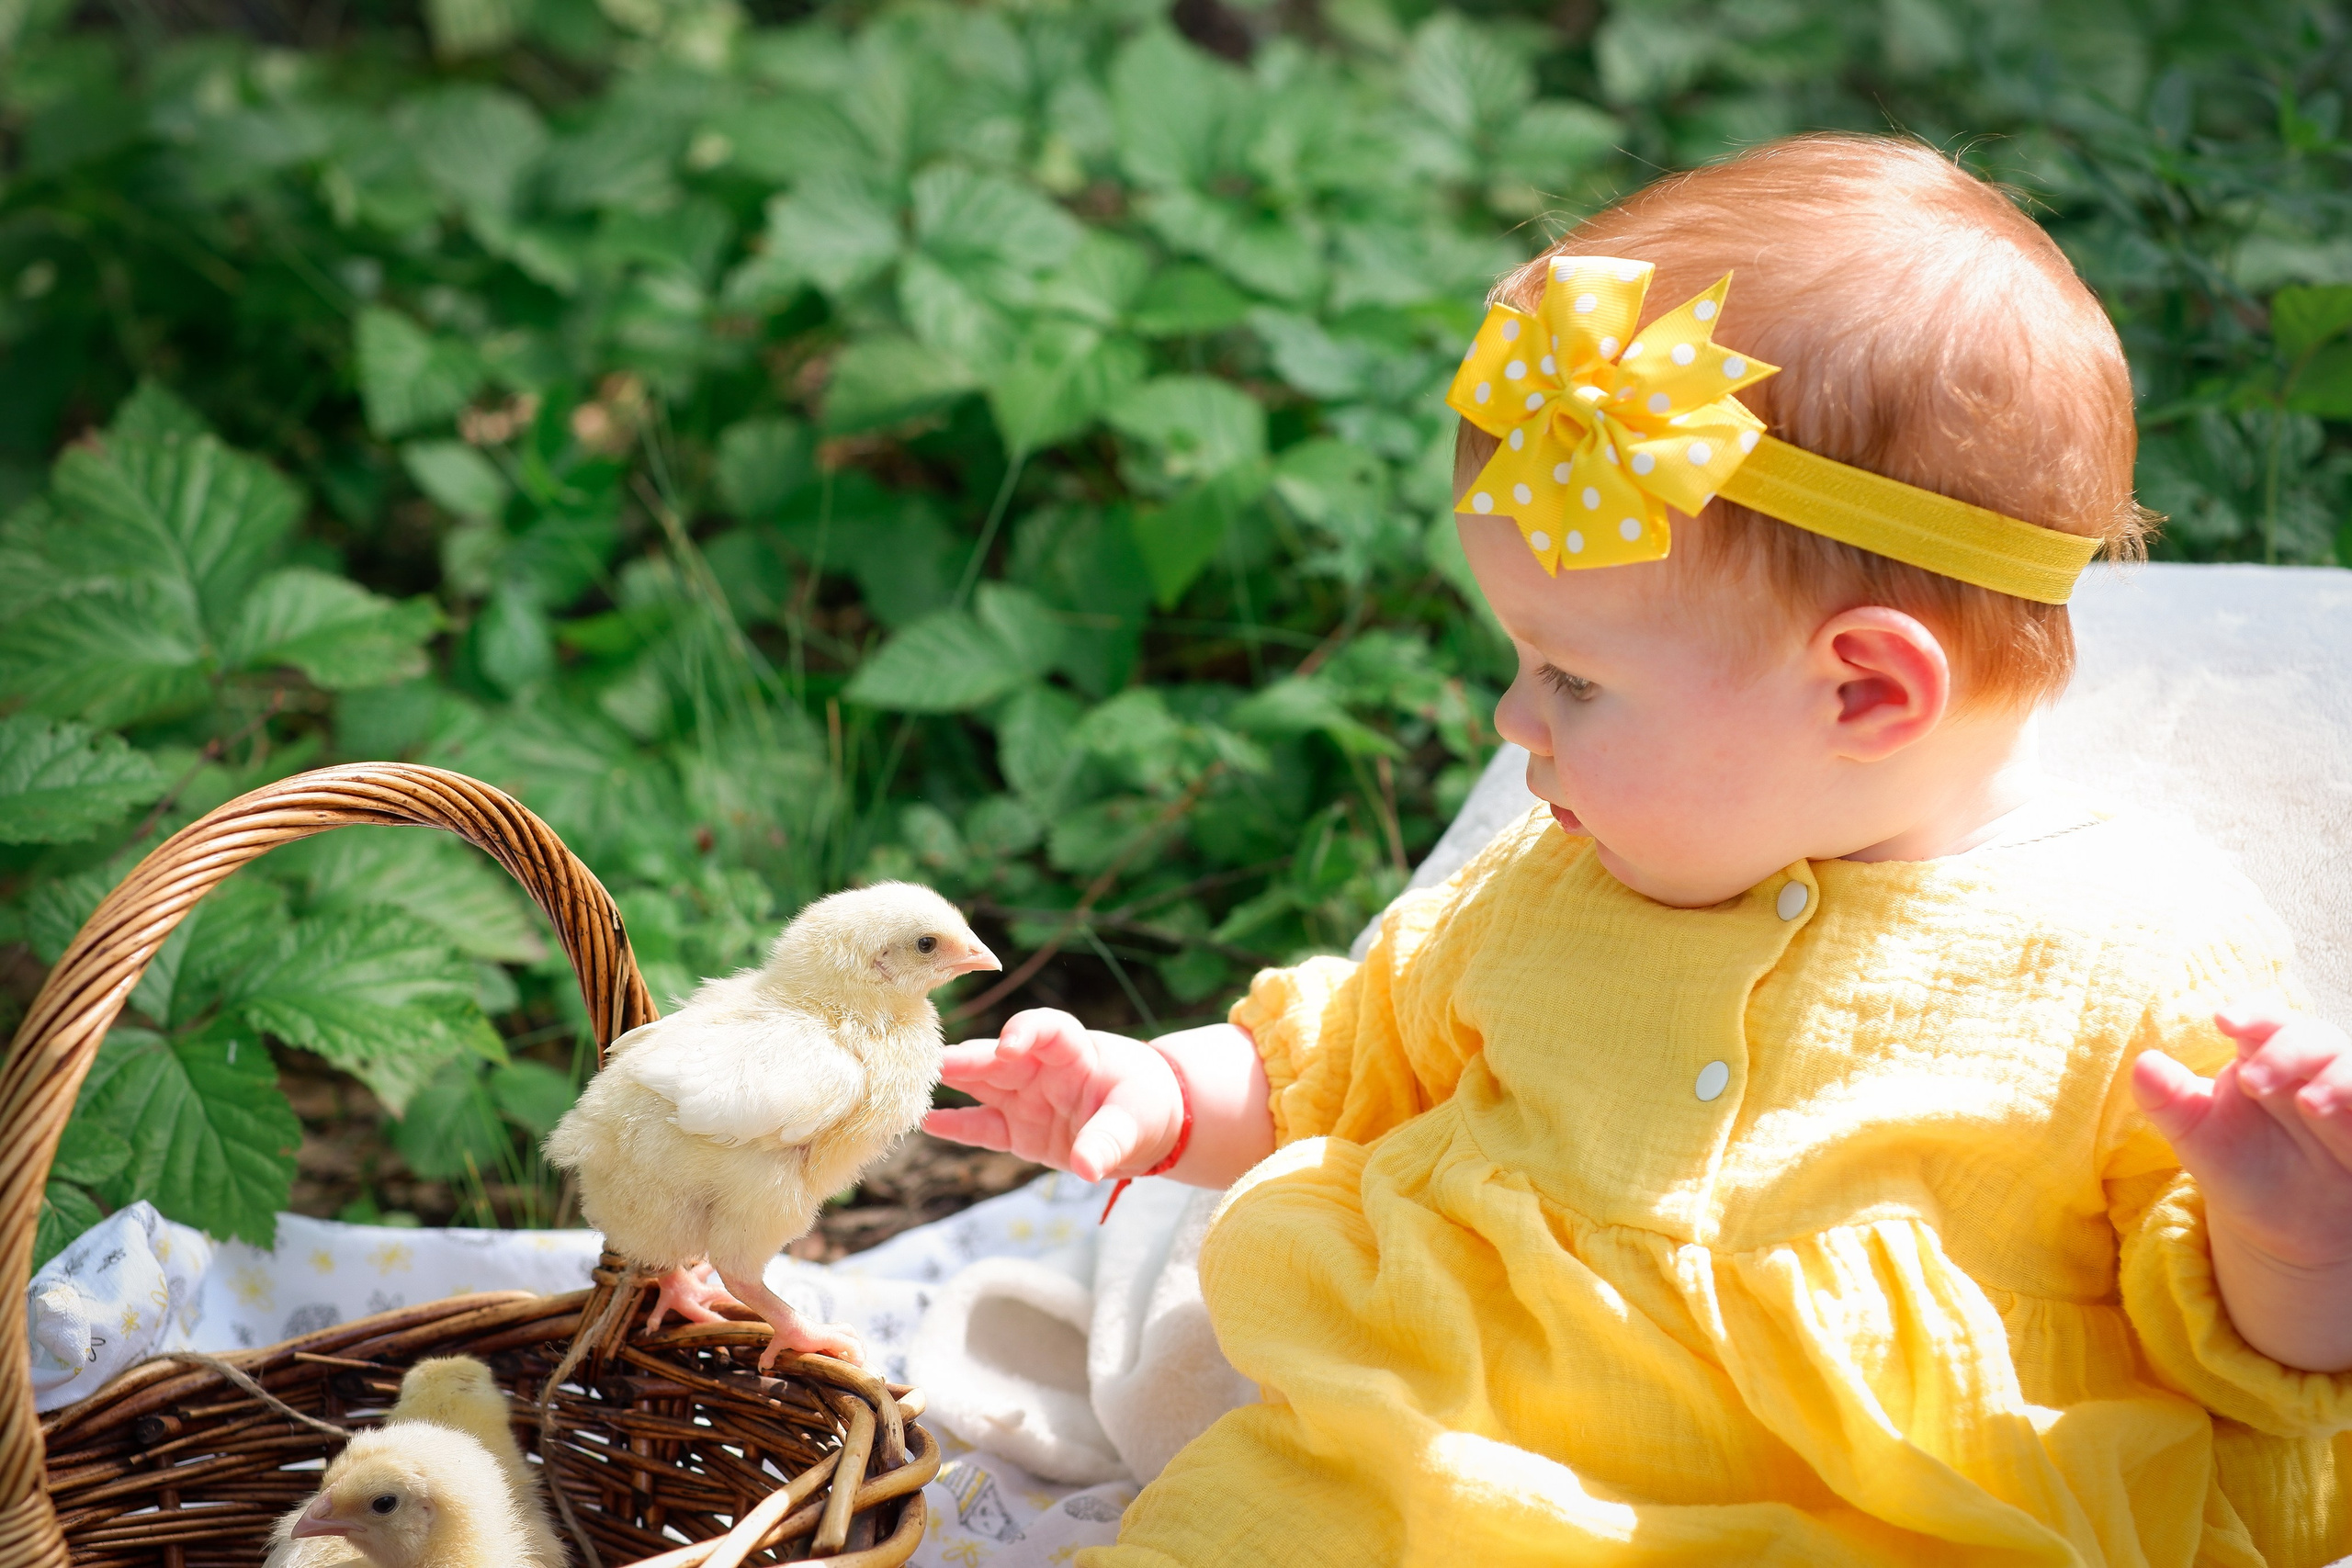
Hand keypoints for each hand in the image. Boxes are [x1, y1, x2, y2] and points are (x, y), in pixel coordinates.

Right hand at [924, 1008, 1184, 1181]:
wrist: (1150, 1127)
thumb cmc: (1145, 1105)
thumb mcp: (1136, 1121)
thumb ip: (1109, 1141)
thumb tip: (1088, 1167)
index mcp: (1074, 1050)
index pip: (1046, 1029)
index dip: (1025, 1032)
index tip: (1009, 1046)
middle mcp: (1041, 1068)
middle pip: (999, 1056)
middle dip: (969, 1058)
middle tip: (936, 1063)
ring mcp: (1025, 1097)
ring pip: (982, 1085)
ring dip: (952, 1083)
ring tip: (913, 1083)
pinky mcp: (1019, 1130)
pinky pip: (983, 1126)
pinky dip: (957, 1126)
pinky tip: (925, 1122)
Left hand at [2133, 997, 2351, 1370]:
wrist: (2284, 1223)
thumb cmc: (2237, 1163)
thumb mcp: (2196, 1135)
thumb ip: (2169, 1100)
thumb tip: (2142, 1064)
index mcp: (2263, 1055)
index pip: (2262, 1021)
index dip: (2250, 1015)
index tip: (2223, 1021)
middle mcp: (2313, 1069)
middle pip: (2314, 1038)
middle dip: (2287, 1052)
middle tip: (2253, 1081)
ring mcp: (2349, 1099)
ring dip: (2338, 1081)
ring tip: (2310, 1104)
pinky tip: (2347, 1121)